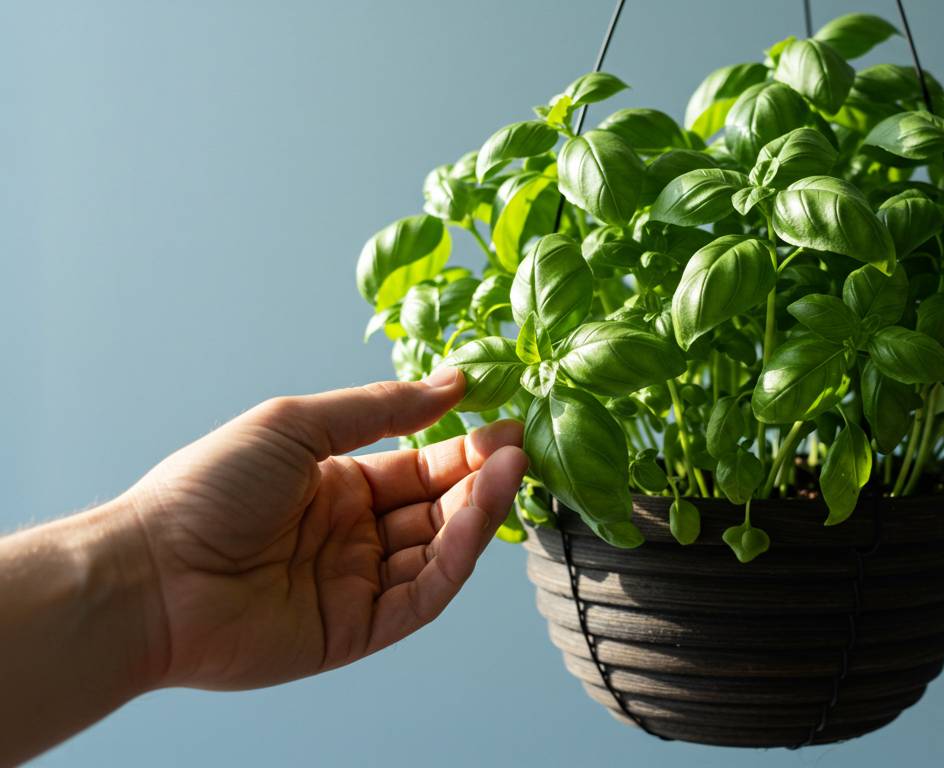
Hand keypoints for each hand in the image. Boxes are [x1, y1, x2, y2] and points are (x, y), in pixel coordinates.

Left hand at [120, 368, 527, 689]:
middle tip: (521, 446)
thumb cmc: (208, 489)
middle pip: (437, 507)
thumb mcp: (297, 425)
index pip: (419, 466)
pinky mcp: (357, 630)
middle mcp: (353, 535)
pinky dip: (454, 559)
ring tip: (510, 472)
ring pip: (438, 550)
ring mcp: (357, 584)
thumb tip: (454, 382)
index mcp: (337, 486)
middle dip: (480, 476)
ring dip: (477, 512)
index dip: (464, 447)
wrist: (151, 574)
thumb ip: (380, 408)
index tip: (508, 422)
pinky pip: (421, 595)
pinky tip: (475, 520)